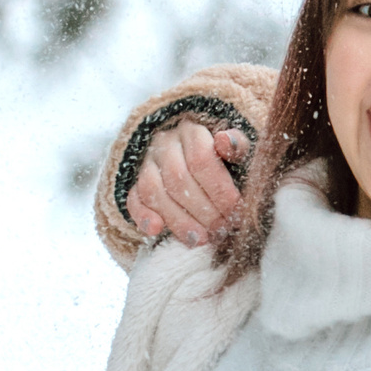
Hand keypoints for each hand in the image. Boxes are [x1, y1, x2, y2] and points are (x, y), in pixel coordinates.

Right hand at [130, 118, 249, 245]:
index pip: (200, 159)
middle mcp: (165, 143)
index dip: (219, 189)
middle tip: (221, 230)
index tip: (236, 212)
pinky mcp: (135, 182)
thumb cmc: (224, 156)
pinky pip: (133, 199)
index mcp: (192, 131)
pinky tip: (156, 230)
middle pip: (177, 178)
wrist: (197, 155)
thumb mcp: (237, 148)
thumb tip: (226, 142)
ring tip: (200, 239)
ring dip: (177, 219)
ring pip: (153, 191)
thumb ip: (237, 145)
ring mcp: (147, 162)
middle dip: (202, 210)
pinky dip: (142, 216)